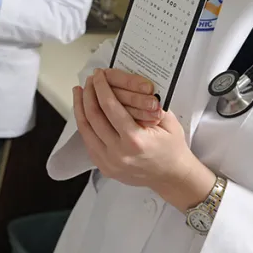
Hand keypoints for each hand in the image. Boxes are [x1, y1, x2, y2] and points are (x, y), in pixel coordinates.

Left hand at [74, 69, 215, 210]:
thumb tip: (126, 84)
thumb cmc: (172, 147)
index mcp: (135, 140)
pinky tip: (84, 111)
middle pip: (93, 117)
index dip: (101, 88)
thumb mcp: (168, 120)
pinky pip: (88, 142)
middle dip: (88, 94)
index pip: (110, 107)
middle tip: (89, 80)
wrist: (172, 176)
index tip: (98, 75)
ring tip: (79, 92)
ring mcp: (109, 163)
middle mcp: (118, 153)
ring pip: (85, 130)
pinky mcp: (104, 168)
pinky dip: (84, 124)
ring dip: (80, 108)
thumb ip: (148, 103)